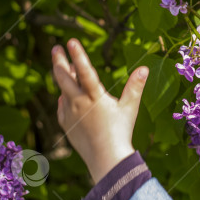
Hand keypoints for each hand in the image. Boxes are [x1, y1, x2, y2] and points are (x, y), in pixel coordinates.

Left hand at [51, 38, 148, 182]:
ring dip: (62, 77)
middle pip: (64, 77)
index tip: (70, 41)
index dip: (78, 55)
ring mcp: (70, 114)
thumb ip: (135, 86)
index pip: (84, 71)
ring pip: (63, 90)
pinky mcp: (67, 124)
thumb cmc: (121, 132)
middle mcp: (78, 103)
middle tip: (56, 49)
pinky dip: (64, 98)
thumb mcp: (130, 108)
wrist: (106, 159)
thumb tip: (144, 68)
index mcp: (94, 97)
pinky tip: (64, 96)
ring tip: (62, 66)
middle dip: (59, 61)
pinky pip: (62, 107)